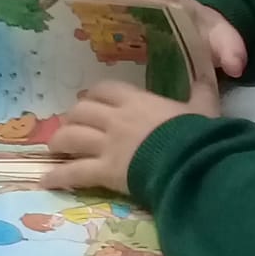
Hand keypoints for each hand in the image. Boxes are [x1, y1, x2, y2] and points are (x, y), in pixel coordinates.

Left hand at [42, 79, 219, 194]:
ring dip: (60, 141)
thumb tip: (208, 74)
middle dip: (73, 118)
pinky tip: (46, 180)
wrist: (192, 161)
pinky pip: (74, 172)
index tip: (91, 100)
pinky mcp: (105, 171)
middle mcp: (116, 119)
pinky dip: (58, 176)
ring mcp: (108, 145)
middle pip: (82, 112)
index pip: (105, 90)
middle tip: (72, 127)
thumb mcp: (204, 107)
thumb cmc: (198, 134)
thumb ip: (202, 90)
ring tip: (55, 148)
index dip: (94, 95)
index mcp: (137, 101)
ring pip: (71, 137)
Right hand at [97, 0, 247, 77]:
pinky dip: (105, 12)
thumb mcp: (223, 40)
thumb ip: (230, 48)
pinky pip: (119, 14)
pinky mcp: (136, 23)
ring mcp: (146, 12)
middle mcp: (161, 3)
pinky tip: (84, 19)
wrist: (208, 39)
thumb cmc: (212, 38)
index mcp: (180, 5)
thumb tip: (237, 65)